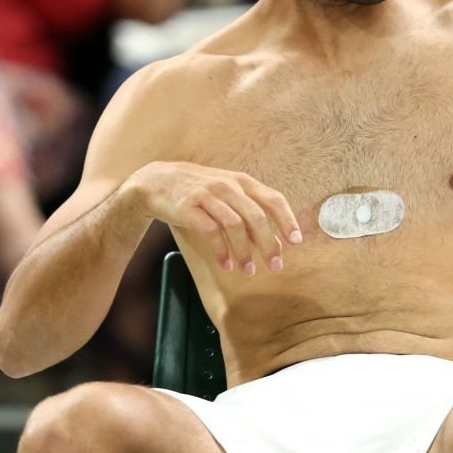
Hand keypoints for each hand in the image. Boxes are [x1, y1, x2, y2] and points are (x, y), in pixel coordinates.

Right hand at [133, 162, 302, 275]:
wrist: (156, 181)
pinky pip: (211, 232)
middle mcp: (228, 186)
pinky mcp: (189, 207)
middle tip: (275, 267)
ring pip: (235, 226)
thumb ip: (248, 210)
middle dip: (269, 244)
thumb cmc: (198, 191)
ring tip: (248, 271)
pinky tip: (225, 265)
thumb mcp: (226, 191)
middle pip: (257, 217)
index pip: (273, 199)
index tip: (296, 243)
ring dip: (245, 252)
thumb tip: (272, 238)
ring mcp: (208, 195)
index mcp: (242, 181)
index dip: (287, 221)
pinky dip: (221, 251)